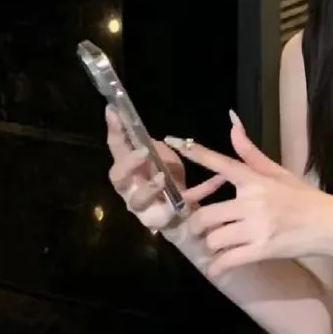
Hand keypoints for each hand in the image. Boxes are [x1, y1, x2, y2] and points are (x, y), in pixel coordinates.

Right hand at [106, 107, 196, 232]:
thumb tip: (141, 126)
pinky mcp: (167, 223)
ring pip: (139, 203)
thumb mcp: (163, 159)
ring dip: (150, 188)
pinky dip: (200, 192)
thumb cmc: (169, 184)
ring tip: (163, 178)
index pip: (117, 150)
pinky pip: (182, 207)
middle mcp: (132, 192)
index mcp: (130, 173)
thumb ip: (151, 145)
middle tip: (143, 152)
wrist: (186, 221)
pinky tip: (218, 179)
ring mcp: (146, 211)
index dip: (114, 131)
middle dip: (128, 165)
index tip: (114, 110)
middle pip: (119, 180)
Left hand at [168, 117, 332, 277]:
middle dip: (198, 226)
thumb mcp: (278, 172)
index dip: (196, 153)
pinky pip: (228, 260)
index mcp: (255, 179)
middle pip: (205, 215)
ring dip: (211, 246)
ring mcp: (257, 226)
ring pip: (214, 239)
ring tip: (218, 247)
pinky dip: (219, 267)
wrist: (331, 225)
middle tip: (201, 230)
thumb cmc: (303, 198)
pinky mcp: (263, 249)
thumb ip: (250, 153)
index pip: (221, 162)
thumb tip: (233, 125)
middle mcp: (253, 200)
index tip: (174, 142)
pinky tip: (219, 268)